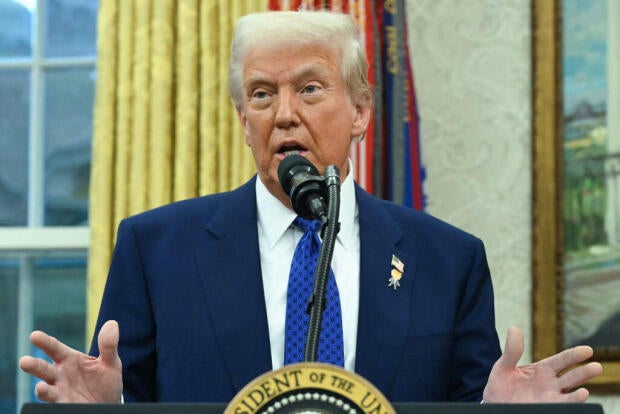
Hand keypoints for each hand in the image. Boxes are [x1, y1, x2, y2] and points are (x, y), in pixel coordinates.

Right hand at [19, 320, 122, 402]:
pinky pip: (56, 405)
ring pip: (45, 390)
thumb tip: (112, 324)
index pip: (54, 348)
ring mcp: (60, 392)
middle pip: (43, 369)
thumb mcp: (110, 362)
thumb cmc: (106, 380)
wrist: (109, 403)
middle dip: (33, 366)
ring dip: (41, 389)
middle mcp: (60, 375)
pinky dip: (54, 404)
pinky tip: (58, 402)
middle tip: (24, 361)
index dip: (45, 342)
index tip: (34, 336)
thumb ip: (108, 345)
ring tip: (41, 387)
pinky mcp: (64, 406)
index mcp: (69, 359)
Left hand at [483, 326, 602, 402]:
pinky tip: (579, 396)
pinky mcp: (548, 408)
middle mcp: (551, 383)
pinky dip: (572, 402)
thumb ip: (511, 351)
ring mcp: (551, 397)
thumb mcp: (503, 367)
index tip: (587, 350)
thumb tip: (514, 328)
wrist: (495, 405)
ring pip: (571, 392)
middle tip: (596, 367)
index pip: (562, 360)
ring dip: (581, 390)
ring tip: (586, 389)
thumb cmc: (500, 386)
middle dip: (584, 372)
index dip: (574, 355)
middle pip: (572, 376)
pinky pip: (564, 405)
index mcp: (542, 369)